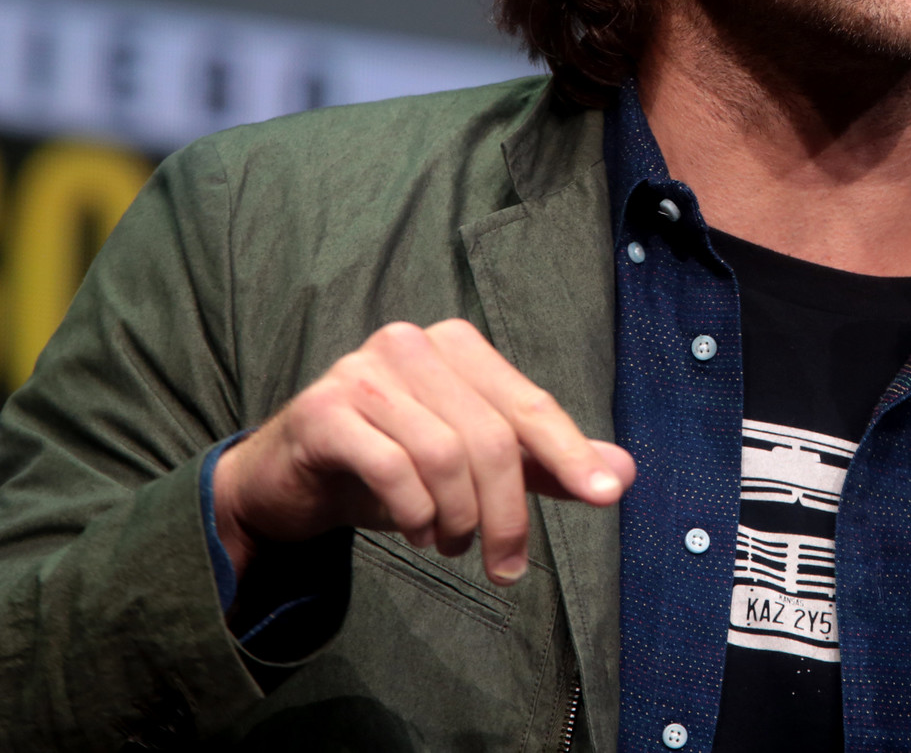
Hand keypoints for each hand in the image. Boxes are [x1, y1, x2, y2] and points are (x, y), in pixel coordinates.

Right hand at [212, 318, 634, 587]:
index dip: (569, 453)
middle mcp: (412, 344)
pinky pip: (392, 467)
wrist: (289, 478)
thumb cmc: (391, 462)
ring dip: (457, 517)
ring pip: (445, 455)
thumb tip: (621, 475)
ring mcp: (363, 371)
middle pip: (491, 437)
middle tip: (504, 565)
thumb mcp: (475, 465)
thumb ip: (544, 465)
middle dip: (506, 513)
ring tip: (449, 543)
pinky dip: (414, 512)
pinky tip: (415, 530)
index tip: (604, 497)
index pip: (528, 404)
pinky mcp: (325, 409)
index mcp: (457, 345)